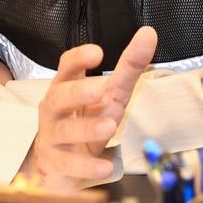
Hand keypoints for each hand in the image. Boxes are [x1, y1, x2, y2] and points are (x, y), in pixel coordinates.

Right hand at [20, 26, 156, 188]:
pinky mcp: (56, 163)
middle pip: (59, 96)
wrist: (57, 164)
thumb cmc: (84, 121)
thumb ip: (128, 68)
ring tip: (108, 127)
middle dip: (77, 92)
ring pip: (64, 131)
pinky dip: (86, 166)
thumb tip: (149, 34)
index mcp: (66, 87)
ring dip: (86, 129)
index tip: (96, 52)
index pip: (66, 67)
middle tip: (99, 91)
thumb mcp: (110, 95)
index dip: (78, 58)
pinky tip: (104, 168)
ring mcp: (53, 136)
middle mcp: (55, 109)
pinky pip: (68, 165)